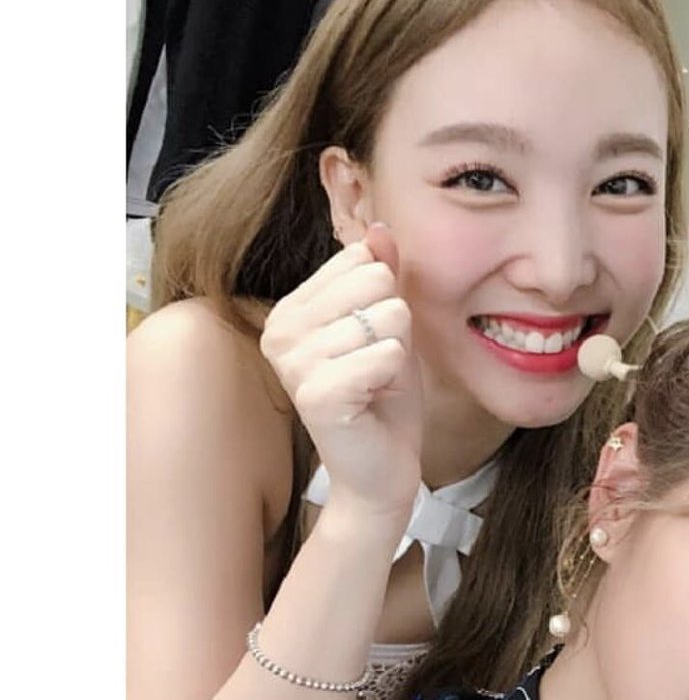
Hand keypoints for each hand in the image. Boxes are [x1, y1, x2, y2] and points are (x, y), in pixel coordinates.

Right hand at [260, 225, 422, 520]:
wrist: (383, 471)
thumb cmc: (384, 400)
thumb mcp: (389, 328)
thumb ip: (382, 276)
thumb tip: (377, 228)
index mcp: (291, 311)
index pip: (360, 260)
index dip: (386, 301)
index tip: (372, 344)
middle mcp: (280, 331)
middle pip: (375, 281)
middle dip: (395, 326)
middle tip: (379, 367)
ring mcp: (294, 363)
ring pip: (386, 317)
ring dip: (397, 356)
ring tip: (376, 386)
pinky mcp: (317, 394)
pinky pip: (386, 354)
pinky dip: (395, 376)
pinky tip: (375, 399)